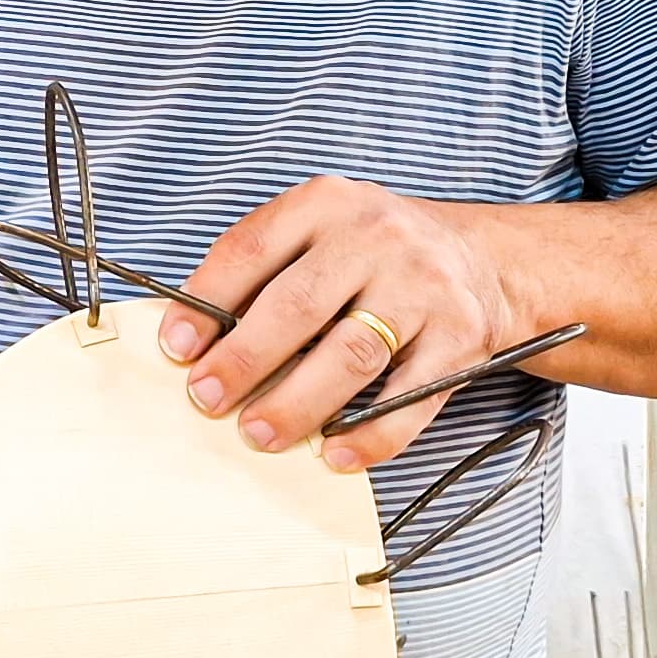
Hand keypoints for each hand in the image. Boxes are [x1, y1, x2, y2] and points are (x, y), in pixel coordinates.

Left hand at [156, 179, 528, 471]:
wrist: (480, 259)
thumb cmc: (373, 254)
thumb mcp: (319, 231)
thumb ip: (262, 269)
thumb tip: (196, 340)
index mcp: (327, 204)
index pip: (252, 249)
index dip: (207, 301)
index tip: (176, 348)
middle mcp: (379, 237)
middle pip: (298, 306)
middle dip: (245, 360)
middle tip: (207, 400)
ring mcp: (425, 288)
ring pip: (351, 355)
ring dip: (297, 404)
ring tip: (259, 434)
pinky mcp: (461, 339)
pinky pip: (409, 399)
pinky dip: (370, 435)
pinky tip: (335, 453)